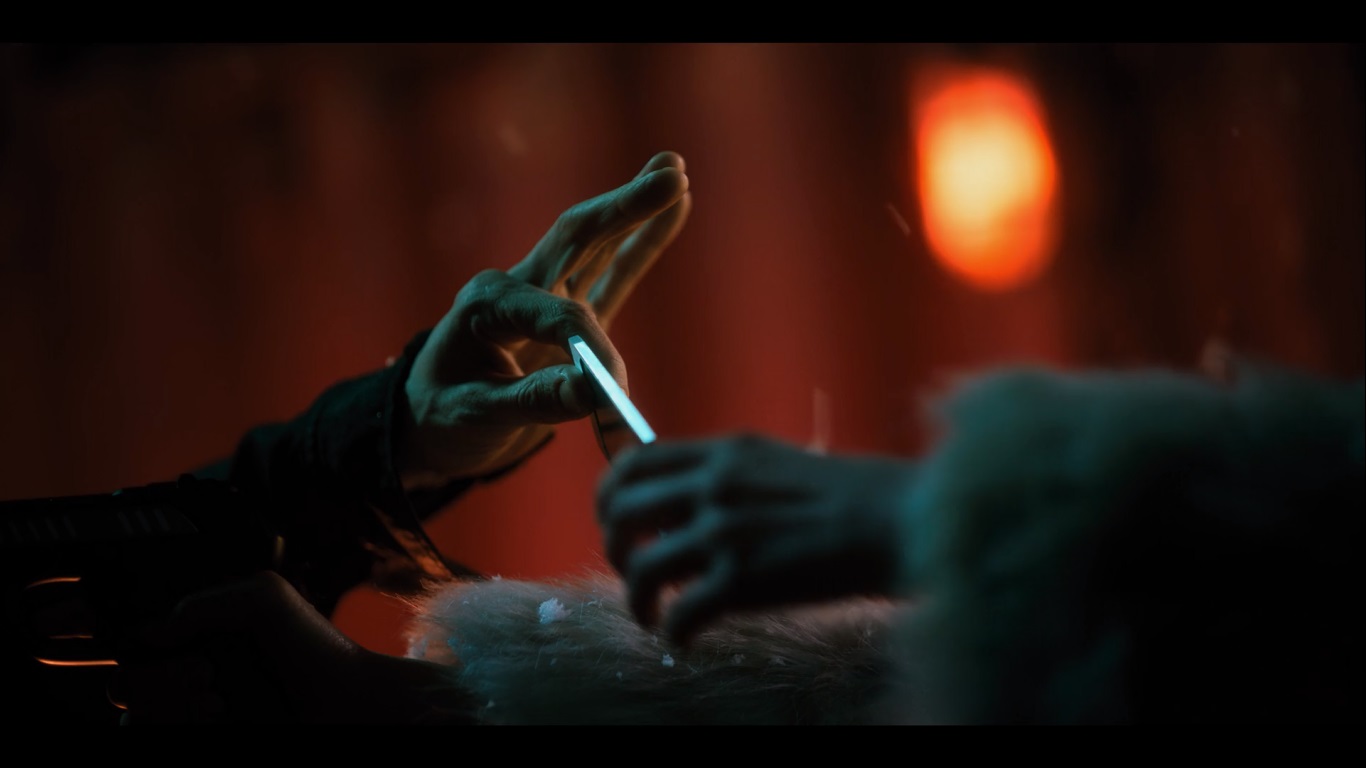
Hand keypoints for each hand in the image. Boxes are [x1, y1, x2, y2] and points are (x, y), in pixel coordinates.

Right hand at [112, 571, 475, 723]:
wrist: (348, 703)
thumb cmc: (314, 647)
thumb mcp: (263, 600)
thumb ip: (202, 605)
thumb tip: (149, 633)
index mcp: (197, 635)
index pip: (134, 641)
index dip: (133, 644)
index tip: (153, 642)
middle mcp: (187, 673)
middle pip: (124, 683)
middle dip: (154, 678)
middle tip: (204, 673)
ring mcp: (192, 711)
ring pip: (136, 716)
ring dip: (166, 703)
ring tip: (215, 698)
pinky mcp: (202, 731)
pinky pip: (157, 730)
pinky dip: (177, 721)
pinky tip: (219, 714)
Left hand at [399, 152, 690, 485]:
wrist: (427, 426)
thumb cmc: (443, 418)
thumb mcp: (476, 415)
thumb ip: (536, 399)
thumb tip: (596, 391)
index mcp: (486, 303)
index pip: (558, 315)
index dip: (593, 350)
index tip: (615, 393)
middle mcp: (516, 286)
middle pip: (577, 236)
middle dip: (625, 206)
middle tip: (673, 173)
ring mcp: (544, 294)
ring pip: (595, 244)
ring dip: (635, 209)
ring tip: (675, 169)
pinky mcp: (567, 313)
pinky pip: (611, 272)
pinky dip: (640, 243)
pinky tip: (675, 211)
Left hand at [595, 434, 916, 646]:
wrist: (901, 521)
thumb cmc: (852, 497)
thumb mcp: (778, 464)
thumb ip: (727, 476)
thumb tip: (682, 507)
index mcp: (725, 453)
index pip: (635, 463)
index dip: (610, 496)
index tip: (616, 522)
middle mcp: (716, 485)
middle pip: (623, 511)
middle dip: (615, 547)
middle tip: (630, 570)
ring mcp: (727, 532)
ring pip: (642, 566)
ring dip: (636, 597)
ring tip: (651, 615)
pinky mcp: (744, 580)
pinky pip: (680, 613)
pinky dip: (673, 633)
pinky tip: (685, 641)